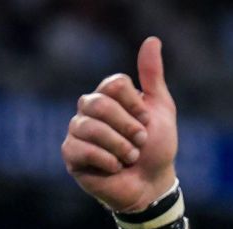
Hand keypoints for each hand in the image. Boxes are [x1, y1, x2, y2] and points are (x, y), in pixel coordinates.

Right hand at [62, 37, 178, 212]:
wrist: (153, 184)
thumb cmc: (157, 148)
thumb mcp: (161, 109)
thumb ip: (153, 76)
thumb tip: (152, 40)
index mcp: (108, 96)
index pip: (114, 84)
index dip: (134, 105)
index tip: (147, 121)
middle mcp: (88, 110)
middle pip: (100, 104)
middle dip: (128, 127)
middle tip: (140, 142)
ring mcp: (77, 132)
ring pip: (91, 128)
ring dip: (120, 147)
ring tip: (131, 158)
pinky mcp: (71, 155)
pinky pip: (81, 149)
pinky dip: (106, 161)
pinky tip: (116, 168)